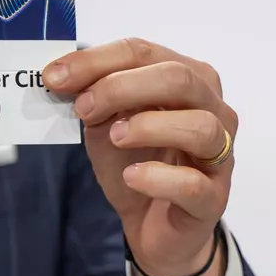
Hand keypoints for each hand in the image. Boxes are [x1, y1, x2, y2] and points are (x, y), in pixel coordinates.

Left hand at [43, 38, 235, 275]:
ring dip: (148, 126)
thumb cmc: (135, 160)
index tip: (55, 77)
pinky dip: (158, 178)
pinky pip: (193, 183)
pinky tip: (132, 176)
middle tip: (84, 108)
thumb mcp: (106, 121)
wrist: (151, 224)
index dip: (97, 60)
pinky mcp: (214, 198)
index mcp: (188, 78)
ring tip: (115, 137)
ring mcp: (220, 154)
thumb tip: (60, 74)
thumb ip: (92, 94)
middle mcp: (214, 108)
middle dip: (121, 87)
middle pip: (179, 78)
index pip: (144, 52)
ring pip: (199, 125)